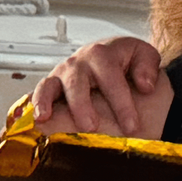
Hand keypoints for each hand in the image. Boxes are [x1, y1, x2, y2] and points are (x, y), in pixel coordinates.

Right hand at [30, 33, 161, 133]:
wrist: (111, 57)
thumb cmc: (126, 61)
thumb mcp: (144, 57)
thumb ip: (147, 67)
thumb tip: (145, 85)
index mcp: (103, 53)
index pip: (112, 79)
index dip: (121, 104)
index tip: (131, 125)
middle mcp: (79, 62)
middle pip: (77, 82)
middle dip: (82, 105)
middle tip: (91, 127)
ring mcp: (62, 73)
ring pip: (51, 85)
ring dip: (47, 102)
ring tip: (46, 118)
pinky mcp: (52, 85)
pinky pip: (40, 93)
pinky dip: (34, 104)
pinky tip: (35, 119)